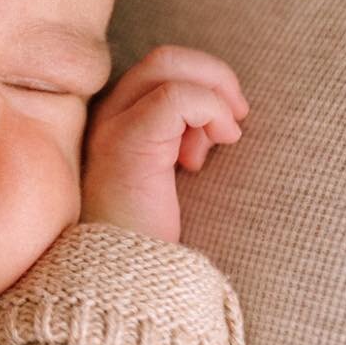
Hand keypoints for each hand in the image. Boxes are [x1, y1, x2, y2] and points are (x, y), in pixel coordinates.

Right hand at [81, 45, 247, 242]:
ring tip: (222, 141)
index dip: (201, 86)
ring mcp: (113, 126)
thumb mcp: (171, 185)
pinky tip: (217, 146)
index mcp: (118, 122)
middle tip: (236, 120)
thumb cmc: (152, 242)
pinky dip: (209, 110)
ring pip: (168, 64)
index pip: (159, 69)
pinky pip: (175, 97)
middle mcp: (109, 116)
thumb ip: (181, 147)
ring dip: (212, 93)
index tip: (219, 136)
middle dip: (214, 78)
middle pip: (165, 58)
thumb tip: (218, 125)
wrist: (125, 287)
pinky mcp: (127, 144)